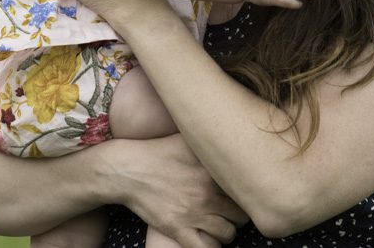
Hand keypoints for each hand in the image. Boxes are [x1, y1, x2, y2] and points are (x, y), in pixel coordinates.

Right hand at [117, 134, 247, 246]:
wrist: (128, 170)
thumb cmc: (158, 152)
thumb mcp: (188, 141)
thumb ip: (211, 143)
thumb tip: (230, 136)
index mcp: (212, 172)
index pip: (244, 190)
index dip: (245, 193)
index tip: (241, 193)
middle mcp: (206, 194)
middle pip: (241, 214)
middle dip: (238, 214)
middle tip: (230, 211)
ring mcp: (193, 214)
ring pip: (228, 234)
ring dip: (226, 231)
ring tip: (220, 224)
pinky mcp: (177, 229)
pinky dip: (211, 246)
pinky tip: (207, 238)